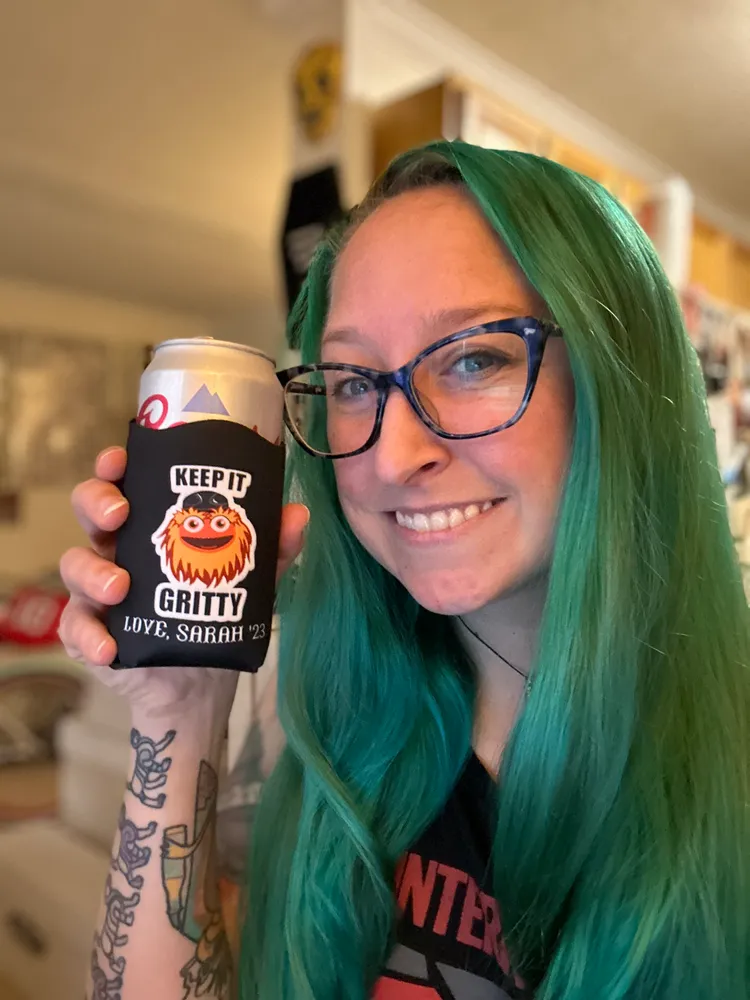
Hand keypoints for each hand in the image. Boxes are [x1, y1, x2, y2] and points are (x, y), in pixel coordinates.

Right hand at [58, 446, 308, 719]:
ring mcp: (98, 591)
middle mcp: (117, 550)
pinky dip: (87, 637)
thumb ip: (274, 548)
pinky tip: (108, 647)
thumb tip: (298, 513)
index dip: (113, 466)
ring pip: (75, 567)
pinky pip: (74, 629)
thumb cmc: (218, 611)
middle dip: (96, 503)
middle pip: (89, 510)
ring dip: (93, 572)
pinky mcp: (89, 633)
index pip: (124, 482)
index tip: (119, 460)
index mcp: (150, 525)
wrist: (206, 680)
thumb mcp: (252, 578)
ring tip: (121, 587)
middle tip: (119, 515)